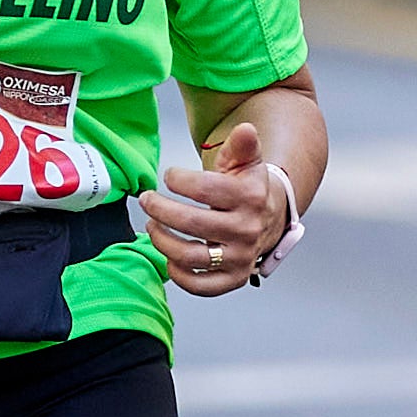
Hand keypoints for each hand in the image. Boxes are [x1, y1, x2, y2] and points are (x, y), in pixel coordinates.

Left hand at [145, 121, 286, 297]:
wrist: (270, 218)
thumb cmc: (247, 188)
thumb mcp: (247, 162)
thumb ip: (243, 145)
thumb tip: (245, 129)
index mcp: (250, 197)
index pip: (206, 189)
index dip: (179, 181)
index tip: (169, 176)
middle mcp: (247, 229)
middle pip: (192, 224)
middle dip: (160, 210)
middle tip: (147, 200)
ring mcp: (241, 257)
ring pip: (191, 256)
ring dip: (162, 241)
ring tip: (151, 225)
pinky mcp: (234, 278)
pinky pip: (202, 286)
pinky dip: (179, 275)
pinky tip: (168, 258)